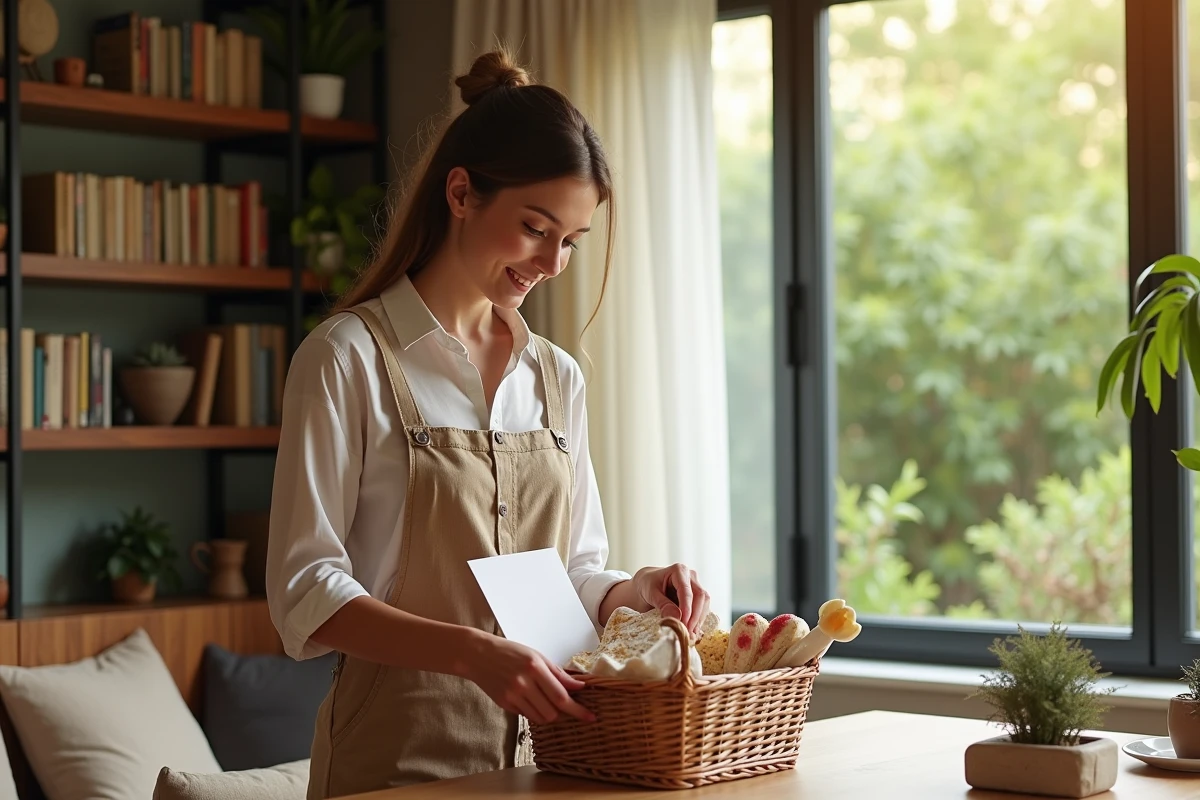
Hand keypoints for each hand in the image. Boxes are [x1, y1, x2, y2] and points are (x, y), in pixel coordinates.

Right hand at [461, 631, 595, 725]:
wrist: (478, 655)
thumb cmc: (510, 652)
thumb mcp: (537, 656)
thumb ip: (558, 673)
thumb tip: (579, 686)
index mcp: (534, 668)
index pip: (561, 696)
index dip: (578, 709)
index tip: (590, 716)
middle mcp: (523, 684)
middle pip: (552, 712)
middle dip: (564, 713)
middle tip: (569, 706)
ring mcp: (512, 696)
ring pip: (541, 718)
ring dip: (550, 714)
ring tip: (549, 701)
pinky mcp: (505, 704)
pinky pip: (527, 716)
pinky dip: (535, 711)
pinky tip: (532, 699)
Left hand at [632, 563, 710, 635]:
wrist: (648, 584)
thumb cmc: (648, 585)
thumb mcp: (651, 593)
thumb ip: (663, 604)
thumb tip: (676, 618)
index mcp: (679, 570)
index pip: (687, 591)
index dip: (687, 608)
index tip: (684, 623)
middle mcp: (691, 576)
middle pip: (700, 596)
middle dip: (695, 616)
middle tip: (688, 632)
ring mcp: (696, 585)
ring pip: (704, 603)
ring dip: (698, 620)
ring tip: (690, 635)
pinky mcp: (697, 597)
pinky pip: (702, 608)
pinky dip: (698, 620)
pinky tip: (692, 631)